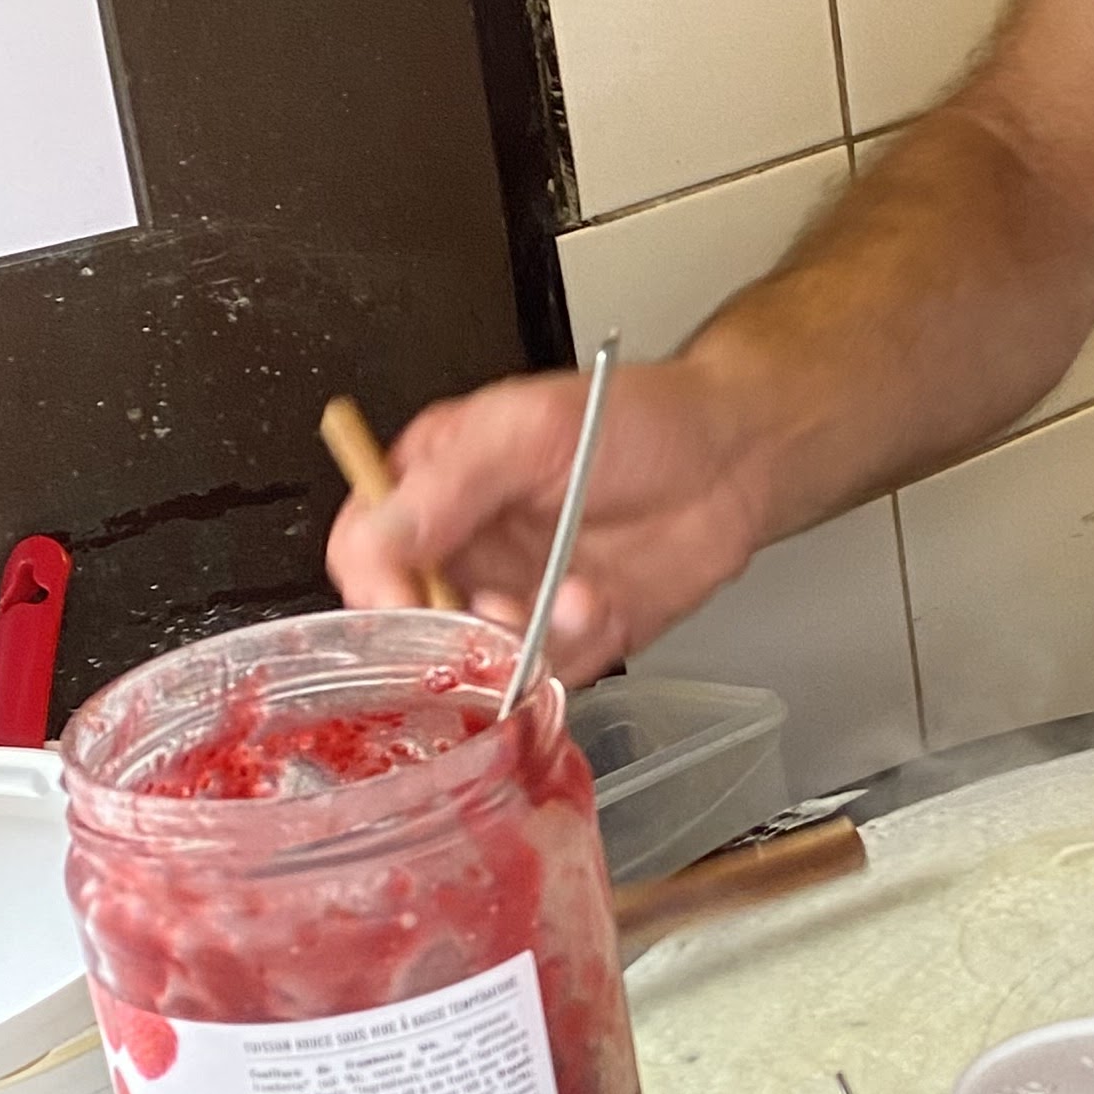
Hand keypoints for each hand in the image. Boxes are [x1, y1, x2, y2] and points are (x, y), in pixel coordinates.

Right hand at [326, 354, 767, 682]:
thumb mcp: (532, 428)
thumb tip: (380, 534)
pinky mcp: (560, 638)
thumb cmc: (634, 420)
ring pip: (470, 658)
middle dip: (445, 629)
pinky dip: (568, 649)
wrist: (731, 459)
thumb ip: (452, 482)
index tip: (400, 600)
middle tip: (491, 612)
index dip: (371, 581)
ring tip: (569, 597)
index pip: (363, 545)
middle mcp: (462, 547)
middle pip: (405, 619)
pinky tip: (598, 603)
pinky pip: (537, 673)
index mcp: (433, 482)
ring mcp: (510, 597)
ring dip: (515, 642)